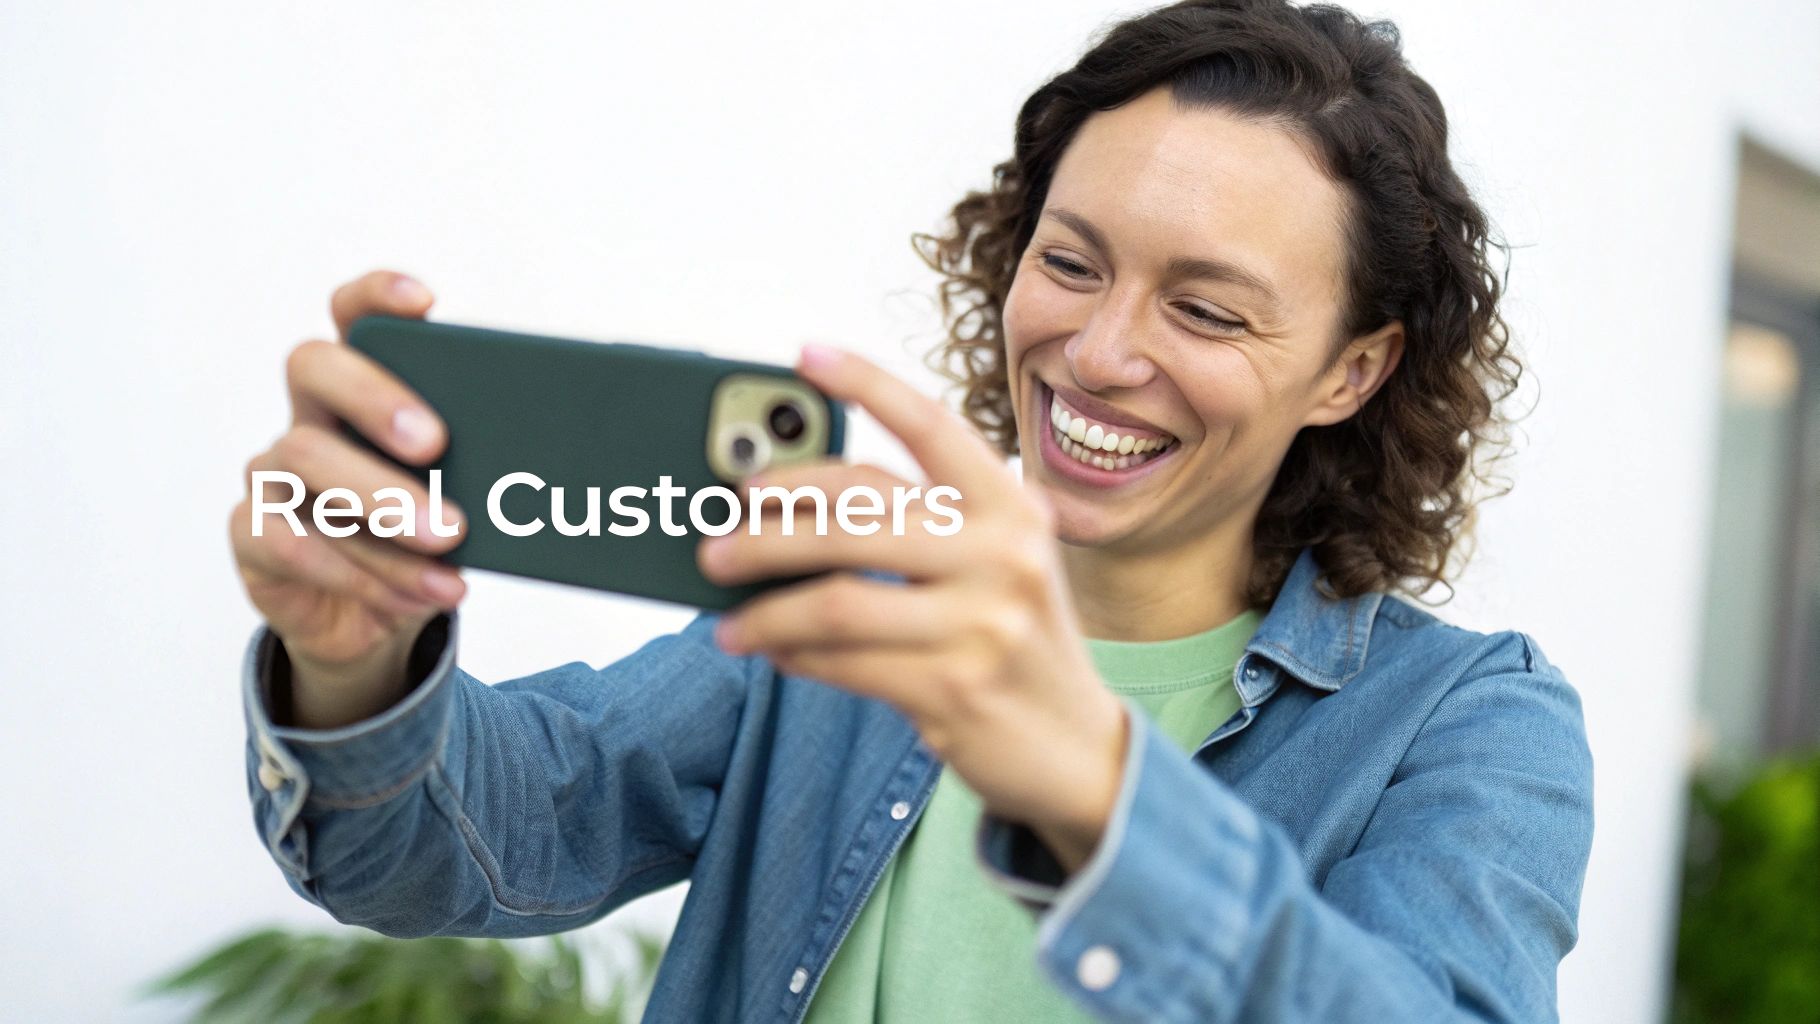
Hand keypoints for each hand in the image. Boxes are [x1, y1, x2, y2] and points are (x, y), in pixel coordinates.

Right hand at [227, 271, 469, 722]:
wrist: (374, 622)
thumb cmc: (425, 536)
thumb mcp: (464, 495)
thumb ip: (490, 461)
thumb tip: (567, 451)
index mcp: (363, 387)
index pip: (355, 316)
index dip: (378, 296)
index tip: (426, 300)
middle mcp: (310, 415)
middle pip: (315, 368)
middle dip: (376, 398)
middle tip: (437, 443)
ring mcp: (273, 472)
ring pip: (310, 463)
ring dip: (387, 504)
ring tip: (451, 540)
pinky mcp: (253, 534)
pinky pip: (289, 541)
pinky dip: (361, 570)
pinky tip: (417, 590)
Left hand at [699, 344, 1128, 871]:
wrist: (1077, 747)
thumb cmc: (1012, 639)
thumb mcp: (995, 566)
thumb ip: (922, 528)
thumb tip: (790, 508)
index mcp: (1012, 505)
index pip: (931, 424)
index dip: (865, 383)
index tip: (803, 355)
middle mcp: (1005, 553)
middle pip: (856, 517)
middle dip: (768, 529)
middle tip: (717, 543)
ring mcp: (984, 622)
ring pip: (837, 599)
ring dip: (765, 609)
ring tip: (728, 618)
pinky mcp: (955, 688)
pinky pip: (844, 662)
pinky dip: (795, 655)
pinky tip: (776, 652)